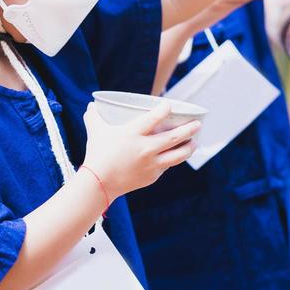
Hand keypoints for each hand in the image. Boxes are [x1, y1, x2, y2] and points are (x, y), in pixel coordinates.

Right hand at [82, 104, 200, 196]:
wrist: (99, 184)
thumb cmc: (97, 154)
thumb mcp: (96, 132)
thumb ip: (94, 117)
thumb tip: (91, 105)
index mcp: (133, 134)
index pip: (154, 118)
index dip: (165, 110)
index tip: (170, 105)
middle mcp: (145, 149)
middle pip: (174, 138)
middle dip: (189, 130)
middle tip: (198, 124)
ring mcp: (151, 164)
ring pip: (177, 155)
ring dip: (188, 147)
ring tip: (194, 142)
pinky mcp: (152, 175)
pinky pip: (167, 165)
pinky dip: (173, 159)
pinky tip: (177, 155)